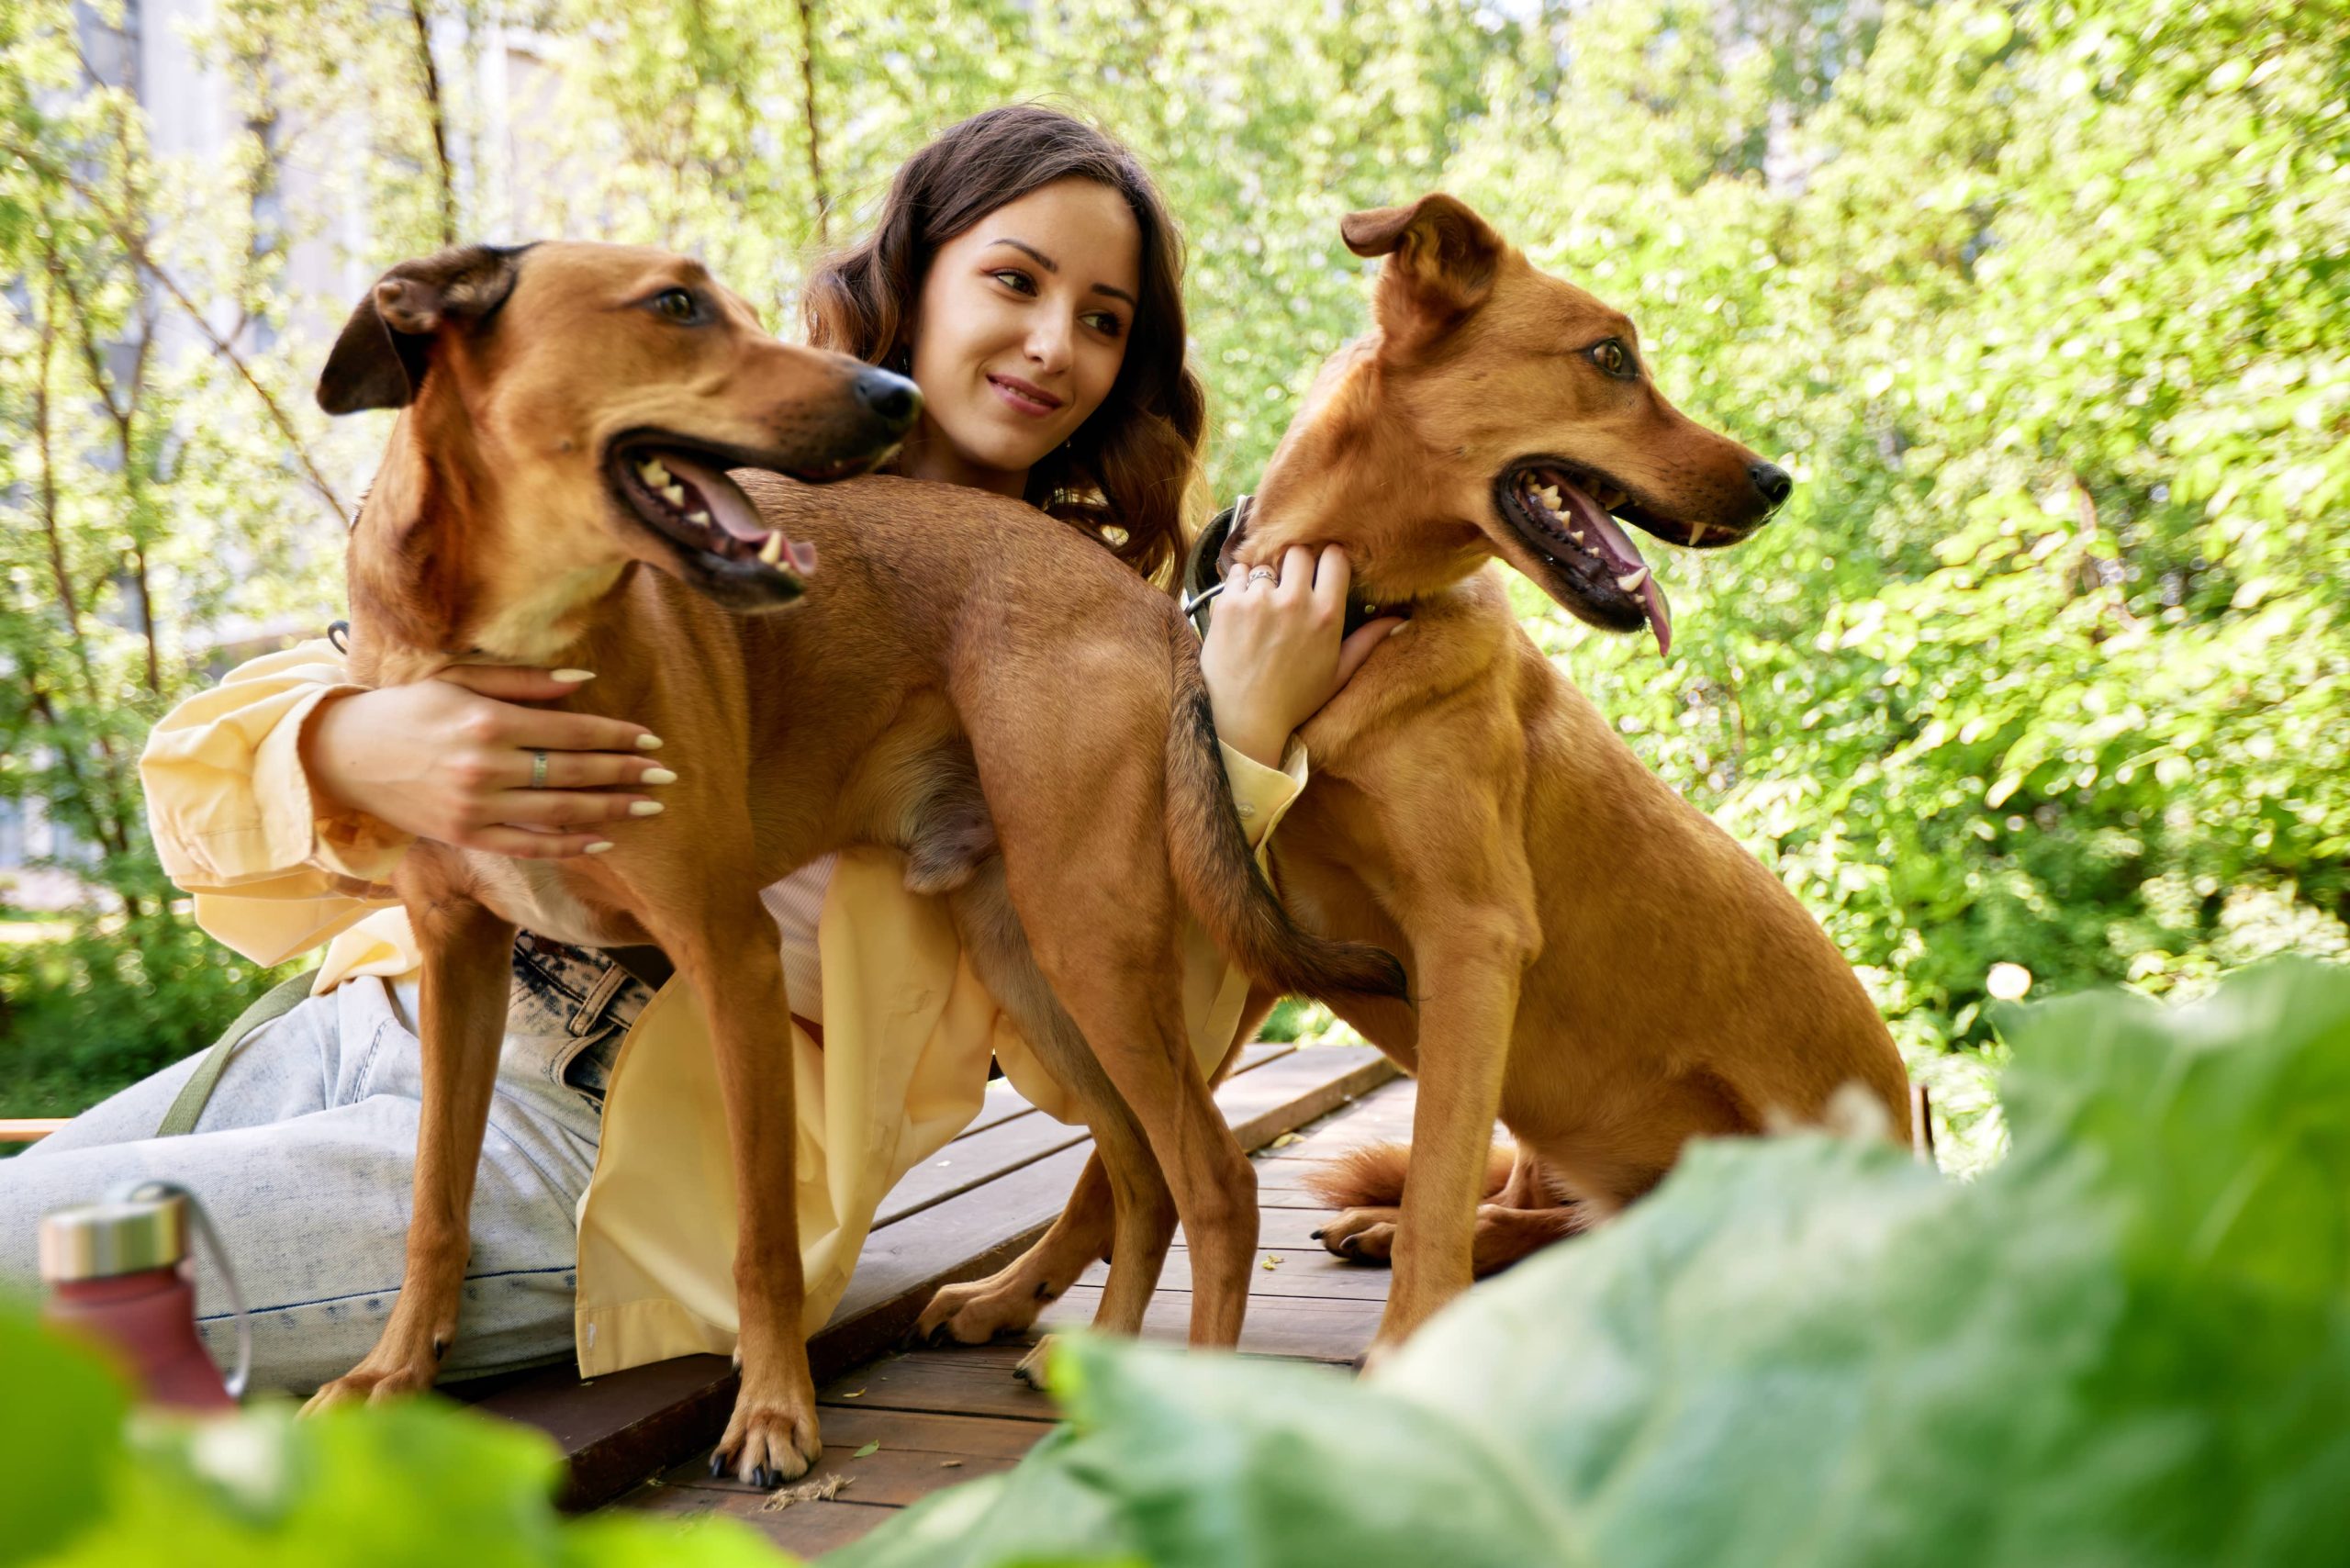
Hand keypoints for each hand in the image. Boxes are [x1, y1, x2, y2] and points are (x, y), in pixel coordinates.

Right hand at [300, 666, 671, 859]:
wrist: (346, 756)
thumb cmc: (409, 709)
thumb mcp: (460, 681)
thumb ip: (524, 682)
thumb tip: (585, 680)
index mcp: (488, 722)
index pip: (571, 731)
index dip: (617, 736)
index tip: (652, 739)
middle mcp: (486, 767)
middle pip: (575, 773)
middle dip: (627, 774)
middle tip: (667, 775)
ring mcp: (477, 808)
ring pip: (560, 813)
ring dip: (611, 811)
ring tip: (649, 807)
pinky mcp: (467, 837)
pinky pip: (529, 846)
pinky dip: (570, 845)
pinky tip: (604, 840)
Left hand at [1199, 544, 1403, 768]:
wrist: (1245, 720)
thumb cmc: (1295, 700)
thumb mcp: (1338, 674)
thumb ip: (1367, 641)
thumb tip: (1399, 620)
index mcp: (1326, 615)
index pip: (1334, 557)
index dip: (1328, 560)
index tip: (1321, 570)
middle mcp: (1294, 601)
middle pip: (1298, 551)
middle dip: (1295, 564)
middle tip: (1289, 584)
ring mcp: (1259, 601)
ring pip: (1266, 563)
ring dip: (1266, 577)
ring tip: (1263, 604)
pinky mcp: (1229, 604)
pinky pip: (1236, 573)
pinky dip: (1239, 585)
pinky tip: (1243, 609)